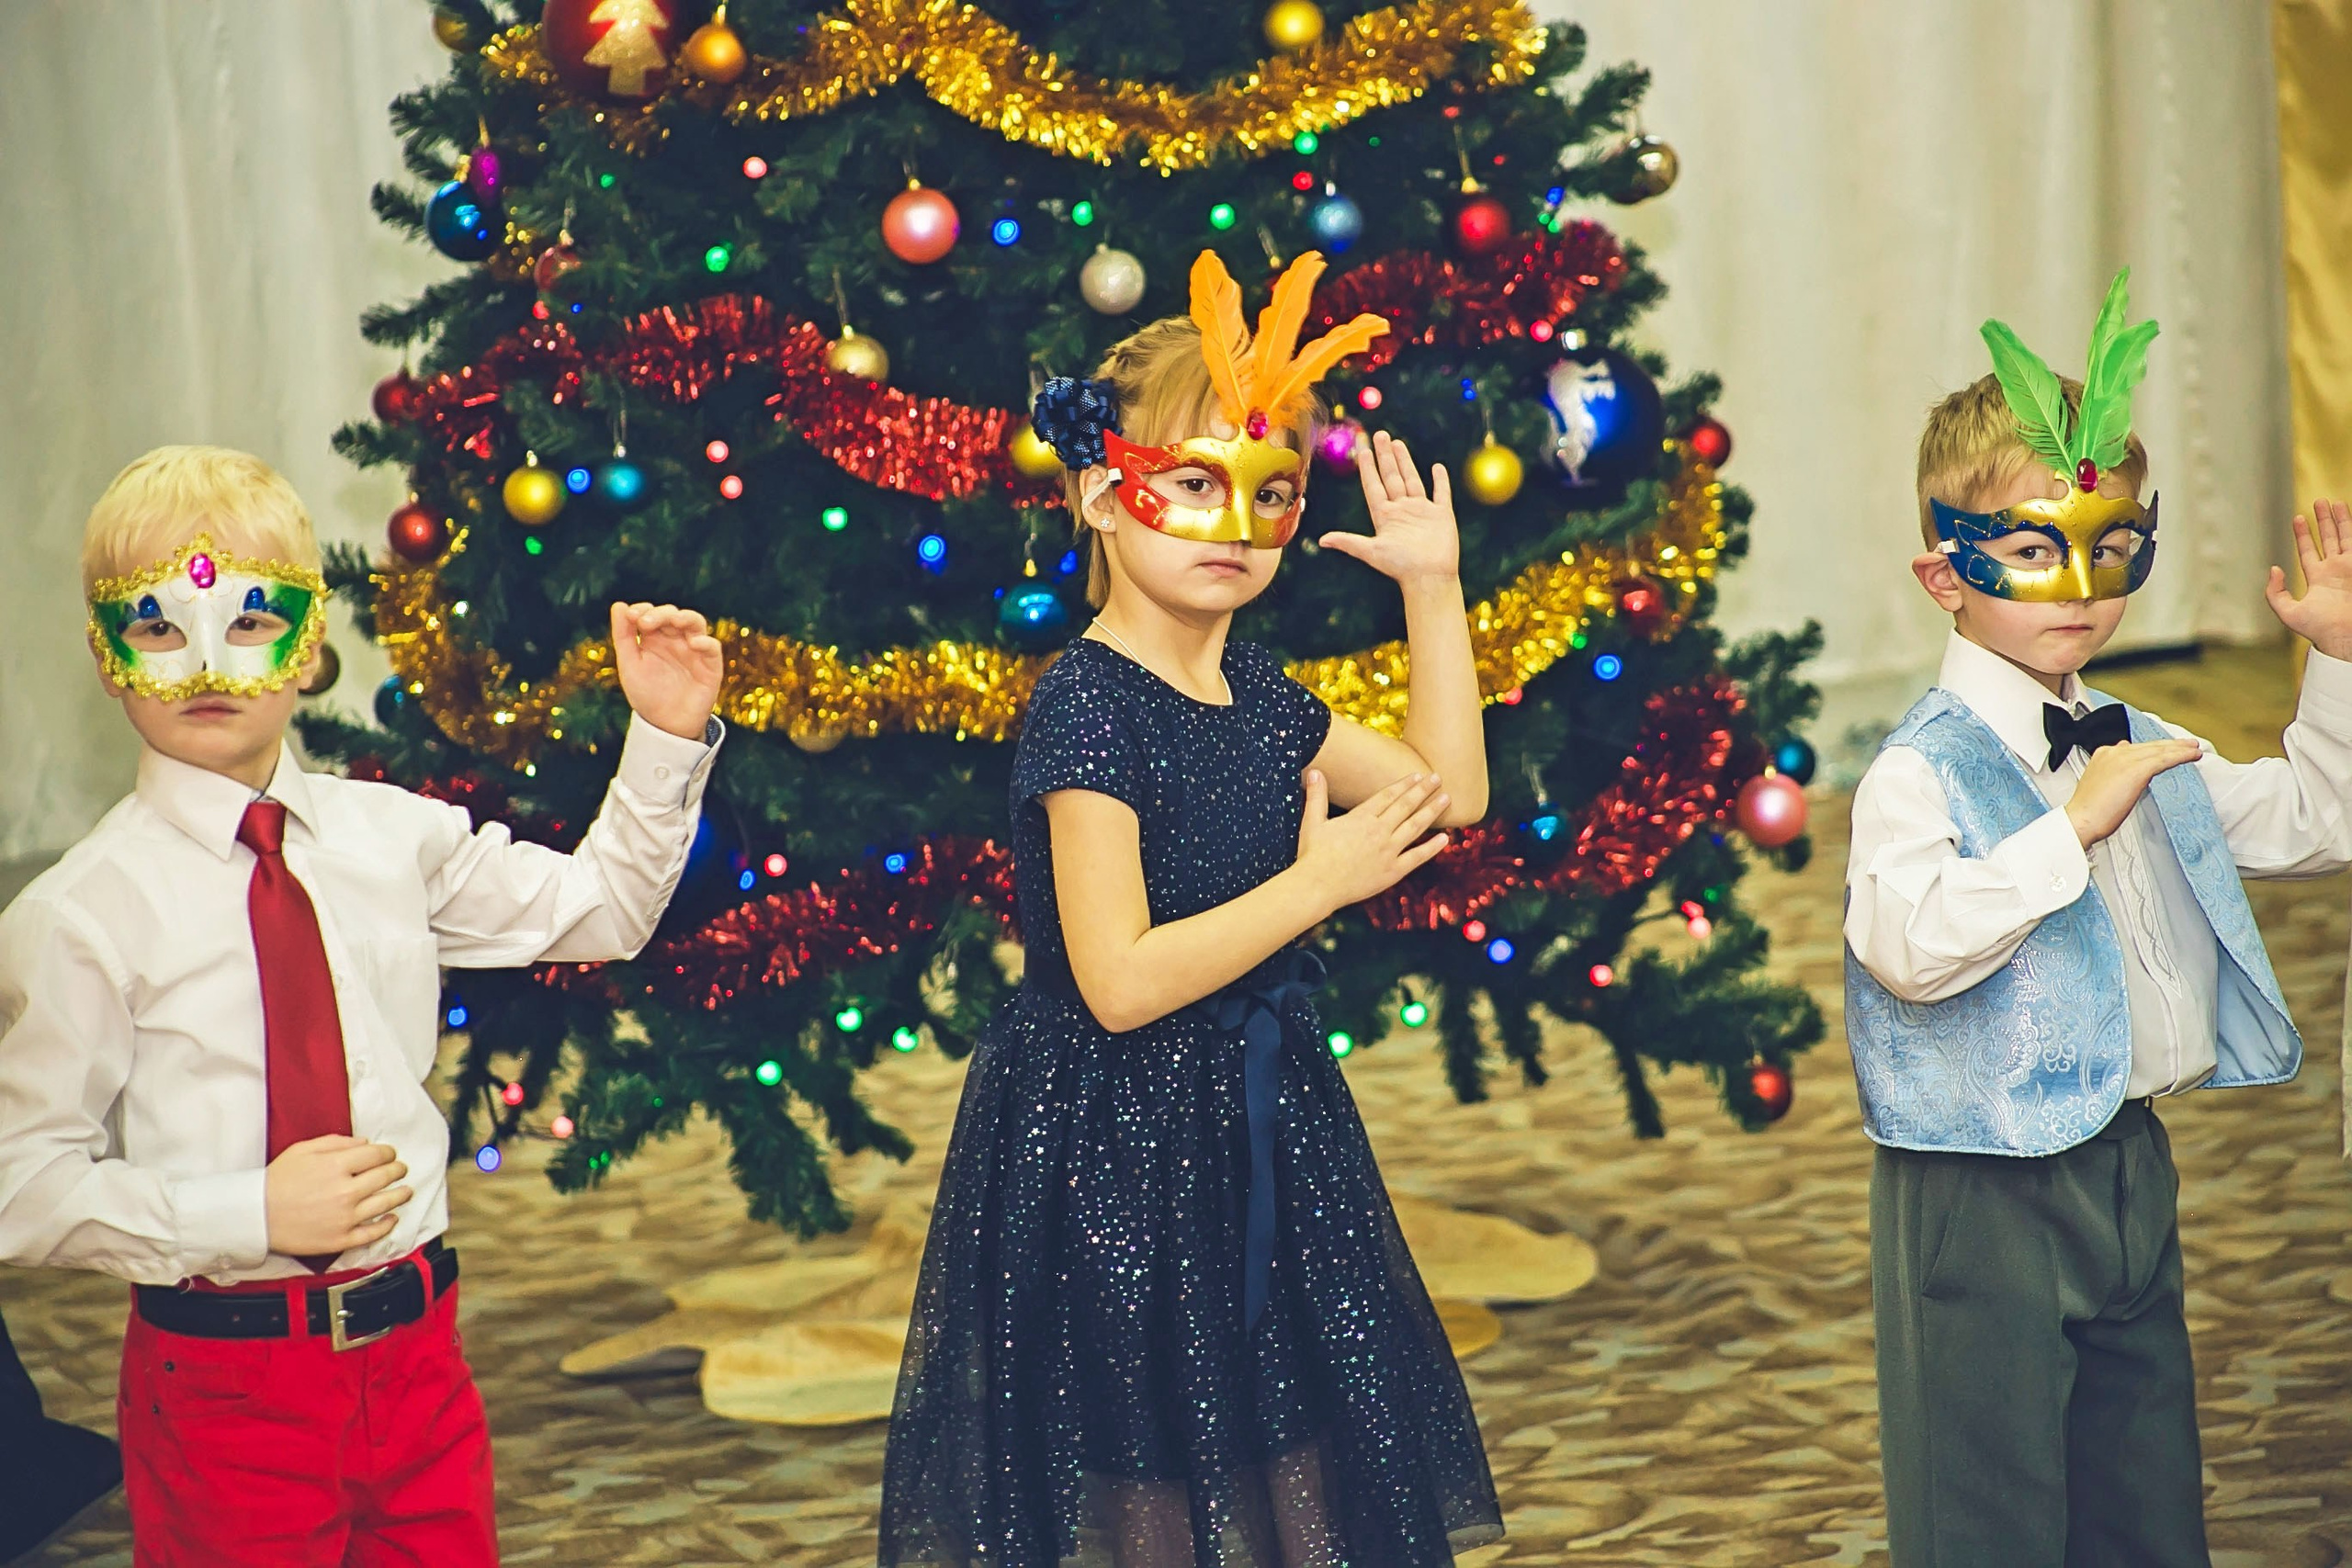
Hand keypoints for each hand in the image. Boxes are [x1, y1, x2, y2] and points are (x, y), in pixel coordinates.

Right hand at [264, 1135, 409, 1258]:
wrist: (255, 1215)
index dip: (389, 1152)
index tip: (390, 1154)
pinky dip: (387, 1224)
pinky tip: (392, 1218)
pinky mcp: (340, 1239)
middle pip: (386, 1177)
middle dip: (397, 1170)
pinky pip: (372, 1233)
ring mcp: (345, 1217)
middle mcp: (346, 1191)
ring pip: (386, 1203)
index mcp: (337, 1166)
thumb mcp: (303, 1150)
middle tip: (400, 1169)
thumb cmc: (277, 1181)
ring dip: (401, 1195)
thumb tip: (366, 1143)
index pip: (378, 1155)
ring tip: (406, 1191)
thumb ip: (337, 1143)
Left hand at [612, 602, 723, 740]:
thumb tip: (619, 605)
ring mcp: (694, 650)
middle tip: (645, 623)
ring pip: (696, 623)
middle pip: (673, 614)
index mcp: (655, 637)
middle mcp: (675, 639)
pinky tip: (694, 643)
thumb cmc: (646, 695)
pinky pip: (712, 647)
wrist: (665, 725)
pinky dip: (705, 642)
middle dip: (660, 614)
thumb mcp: (629, 665)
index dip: (643, 609)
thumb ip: (624, 636)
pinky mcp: (710, 665)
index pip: (652, 613)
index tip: (631, 617)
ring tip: (675, 621)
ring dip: (686, 617)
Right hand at [1292, 769, 1451, 914]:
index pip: (1388, 795)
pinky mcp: (1392, 871)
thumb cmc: (1312, 855)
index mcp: (1361, 817)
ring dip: (1432, 811)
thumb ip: (1317, 795)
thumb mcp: (1312, 821)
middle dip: (1423, 790)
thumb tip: (1314, 771)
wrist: (1318, 886)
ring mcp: (1388, 851)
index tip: (1417, 775)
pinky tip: (1445, 839)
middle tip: (1438, 778)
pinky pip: (1417, 857)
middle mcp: (1379, 831)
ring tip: (1446, 799)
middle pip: (1406, 806)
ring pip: (1415, 826)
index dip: (1404, 784)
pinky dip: (1432, 848)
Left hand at [1321, 430, 1458, 585]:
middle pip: (1391, 477)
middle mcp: (1401, 510)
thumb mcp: (1371, 551)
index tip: (1361, 451)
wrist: (1429, 578)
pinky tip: (1437, 467)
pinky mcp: (1441, 515)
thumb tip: (1322, 540)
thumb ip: (1348, 542)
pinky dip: (1439, 481)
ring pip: (1411, 479)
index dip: (1367, 469)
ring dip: (1405, 462)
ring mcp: (1421, 511)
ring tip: (1397, 443)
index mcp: (1384, 516)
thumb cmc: (1400, 567)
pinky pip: (1441, 493)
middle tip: (1379, 435)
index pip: (1373, 486)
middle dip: (1385, 456)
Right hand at [2064, 738, 2202, 846]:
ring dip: (2180, 749)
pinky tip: (2191, 756)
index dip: (2155, 747)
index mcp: (2104, 754)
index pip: (2136, 747)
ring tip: (2194, 749)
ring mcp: (2125, 759)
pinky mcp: (2137, 770)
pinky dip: (2181, 756)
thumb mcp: (2101, 784)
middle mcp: (2114, 752)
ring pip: (2159, 750)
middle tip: (2188, 744)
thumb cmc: (2089, 810)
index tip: (2167, 749)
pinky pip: (2164, 759)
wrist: (2081, 820)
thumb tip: (2126, 767)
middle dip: (2171, 744)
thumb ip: (2114, 772)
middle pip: (2150, 745)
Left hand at [2265, 500, 2351, 660]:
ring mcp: (2349, 569)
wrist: (2343, 636)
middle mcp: (2334, 571)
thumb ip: (2274, 593)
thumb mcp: (2287, 612)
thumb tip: (2273, 569)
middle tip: (2319, 501)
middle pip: (2329, 539)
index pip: (2309, 551)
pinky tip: (2349, 517)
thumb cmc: (2317, 628)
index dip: (2303, 534)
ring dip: (2340, 520)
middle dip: (2323, 521)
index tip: (2297, 518)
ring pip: (2345, 538)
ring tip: (2334, 502)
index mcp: (2318, 579)